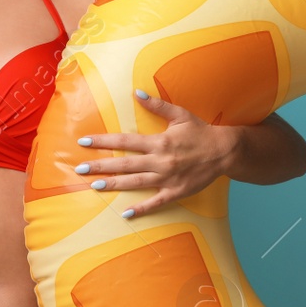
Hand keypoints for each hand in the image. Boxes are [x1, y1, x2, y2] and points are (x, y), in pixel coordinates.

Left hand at [72, 88, 237, 218]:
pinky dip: (141, 209)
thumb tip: (137, 93)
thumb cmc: (200, 132)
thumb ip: (157, 105)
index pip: (125, 140)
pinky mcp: (176, 192)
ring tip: (95, 186)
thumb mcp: (180, 115)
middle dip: (101, 166)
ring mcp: (167, 178)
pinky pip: (156, 202)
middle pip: (125, 164)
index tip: (84, 142)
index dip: (103, 141)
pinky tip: (125, 214)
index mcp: (159, 141)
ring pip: (136, 183)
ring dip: (115, 185)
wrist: (224, 151)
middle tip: (80, 169)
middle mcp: (160, 160)